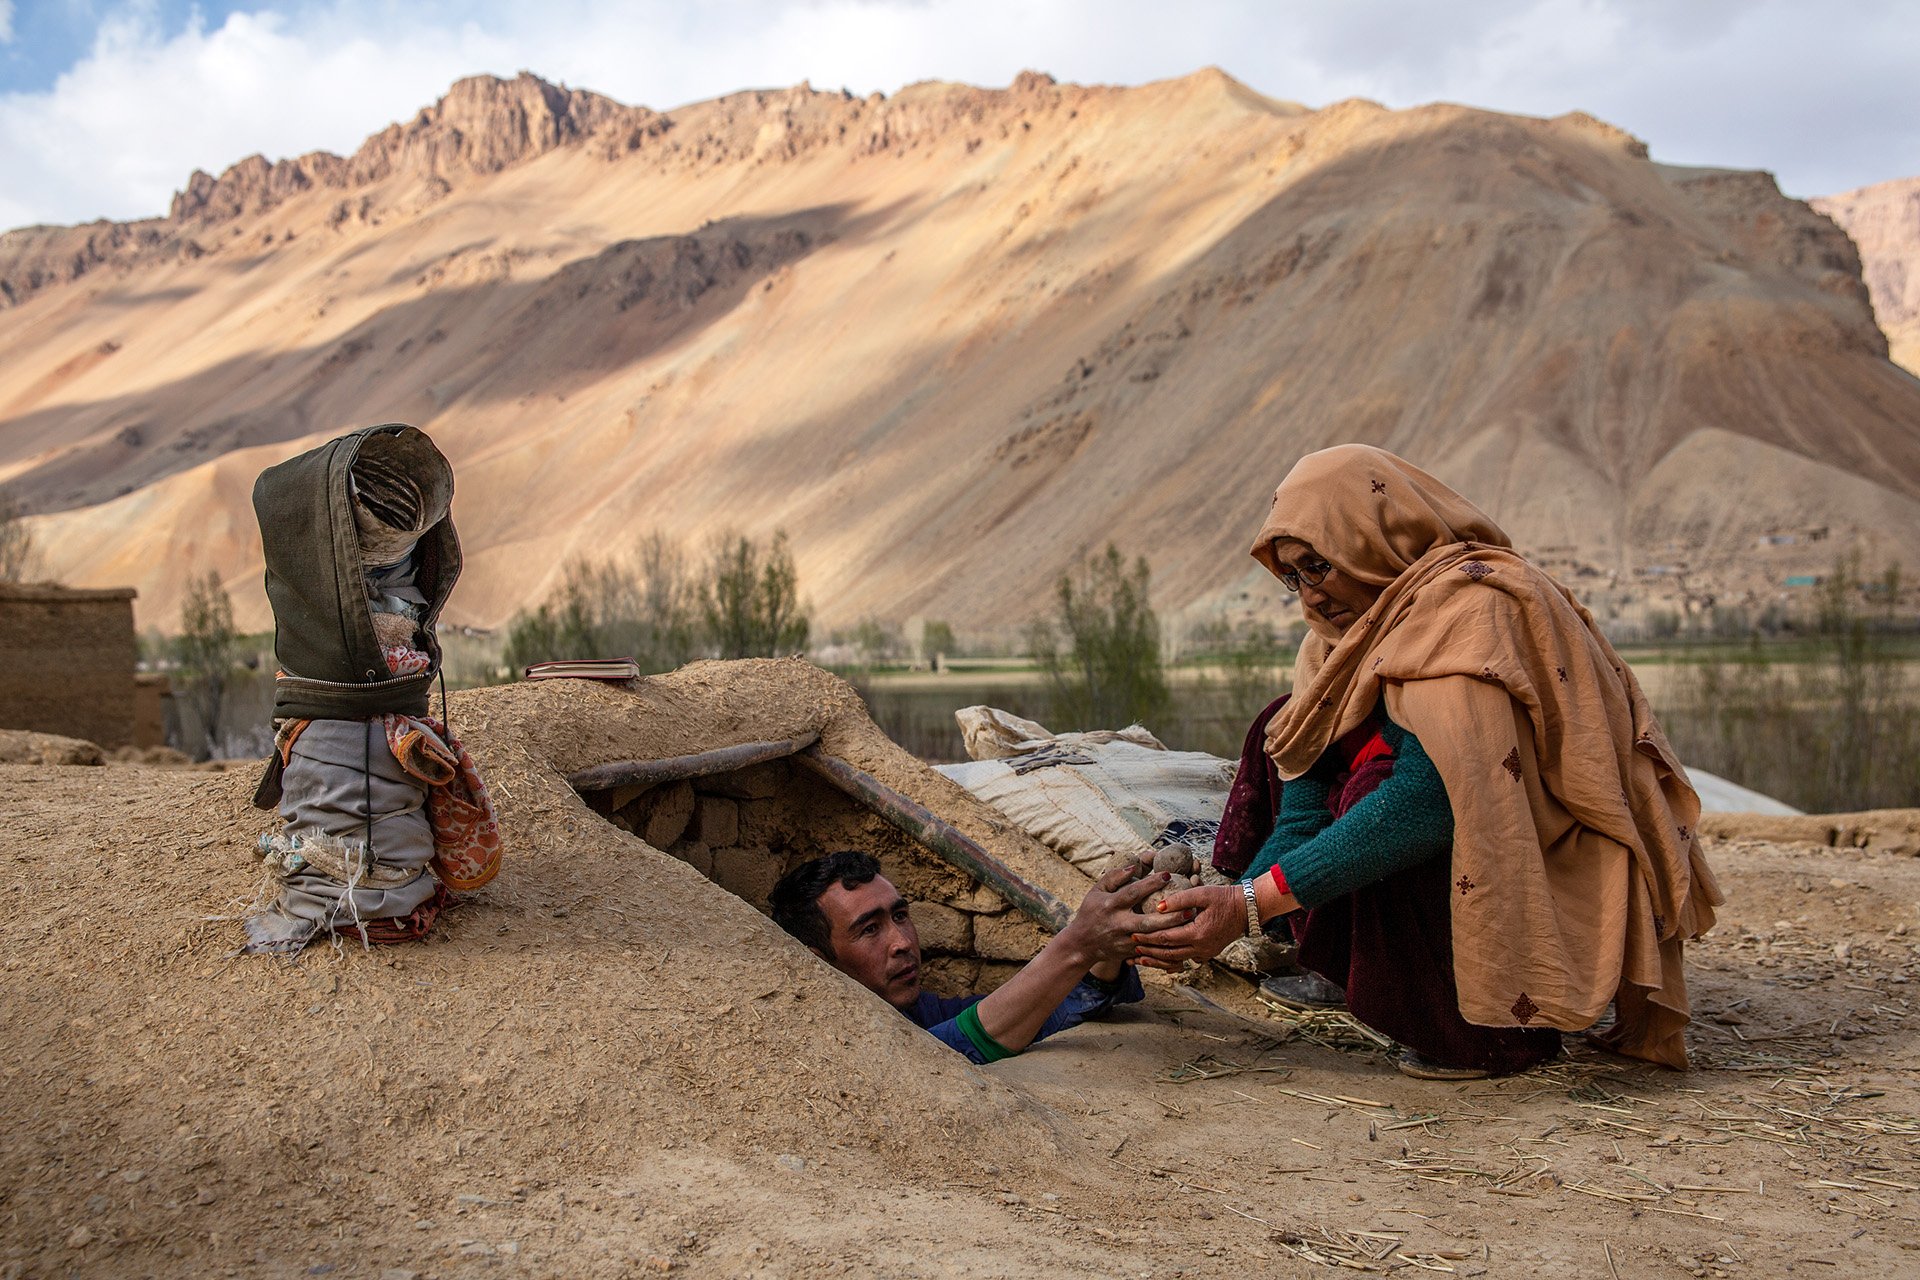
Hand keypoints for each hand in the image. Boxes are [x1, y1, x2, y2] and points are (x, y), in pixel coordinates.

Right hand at [1057, 861, 1183, 966]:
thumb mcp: (1096, 891)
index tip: (1168, 874)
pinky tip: (1182, 940)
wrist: (1081, 944)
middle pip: (1147, 921)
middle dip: (1169, 916)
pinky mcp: (1129, 954)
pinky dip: (1167, 947)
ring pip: (1152, 939)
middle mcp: (1118, 924)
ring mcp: (1124, 941)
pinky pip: (1151, 952)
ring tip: (1190, 922)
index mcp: (1110, 905)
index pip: (1132, 893)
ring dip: (1172, 932)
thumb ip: (1114, 877)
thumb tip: (1134, 866)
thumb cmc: (1091, 911)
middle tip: (1189, 907)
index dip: (1150, 884)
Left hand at [1131, 883, 1245, 970]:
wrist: (1246, 909)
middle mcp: (1201, 947)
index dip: (1148, 937)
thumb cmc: (1224, 898)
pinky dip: (1171, 961)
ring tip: (1140, 959)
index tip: (1132, 934)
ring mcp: (1205, 952)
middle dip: (1148, 951)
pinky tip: (1160, 961)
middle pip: (1168, 953)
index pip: (1166, 938)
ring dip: (1157, 960)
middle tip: (1131, 949)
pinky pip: (1185, 960)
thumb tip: (1158, 907)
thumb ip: (1179, 899)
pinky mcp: (1207, 953)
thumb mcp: (1202, 893)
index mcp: (1198, 933)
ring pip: (1176, 960)